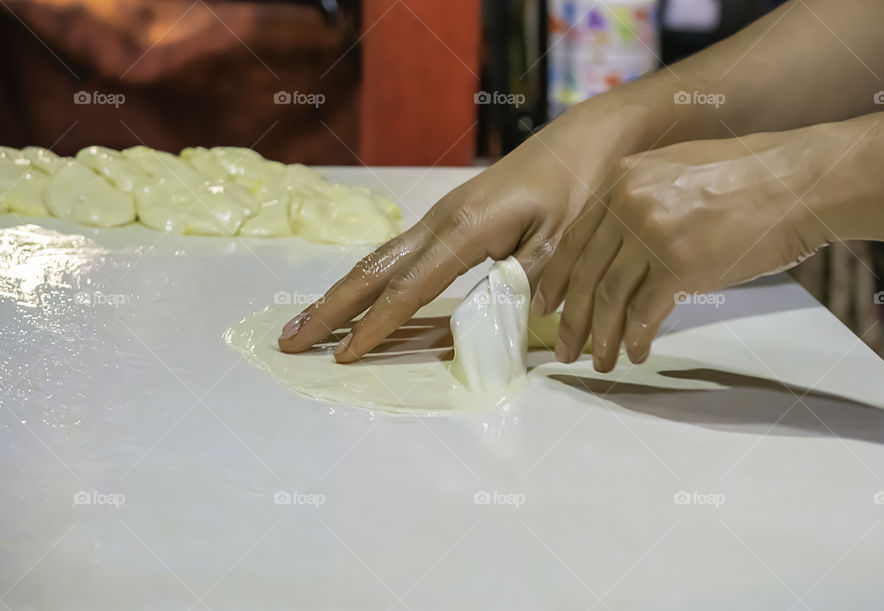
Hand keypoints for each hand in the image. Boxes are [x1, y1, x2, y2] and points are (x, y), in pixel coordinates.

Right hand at [276, 127, 625, 358]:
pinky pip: (395, 257)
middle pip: (372, 270)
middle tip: (289, 342)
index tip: (346, 358)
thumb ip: (516, 283)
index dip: (377, 325)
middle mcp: (440, 221)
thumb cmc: (574, 192)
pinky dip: (366, 283)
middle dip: (330, 309)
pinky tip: (352, 302)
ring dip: (338, 297)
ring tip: (304, 328)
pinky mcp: (444, 221)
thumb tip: (479, 322)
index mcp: (467, 230)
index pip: (410, 286)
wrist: (577, 145)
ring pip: (376, 262)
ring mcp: (438, 219)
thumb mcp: (558, 244)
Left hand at [533, 132, 826, 371]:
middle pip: (587, 273)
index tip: (546, 308)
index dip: (558, 279)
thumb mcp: (678, 173)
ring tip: (599, 363)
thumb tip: (617, 251)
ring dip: (602, 337)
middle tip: (564, 350)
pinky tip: (635, 354)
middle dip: (572, 319)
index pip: (576, 238)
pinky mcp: (681, 265)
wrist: (802, 182)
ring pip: (610, 298)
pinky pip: (645, 312)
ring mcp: (653, 233)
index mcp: (624, 178)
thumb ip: (640, 202)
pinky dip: (637, 338)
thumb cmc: (751, 179)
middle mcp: (630, 202)